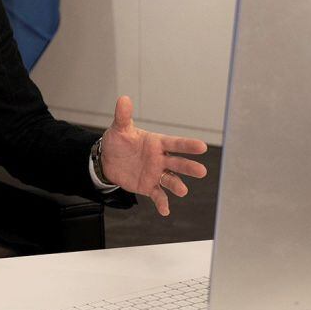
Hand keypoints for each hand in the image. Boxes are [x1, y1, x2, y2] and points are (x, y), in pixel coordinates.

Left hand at [101, 96, 207, 216]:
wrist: (108, 159)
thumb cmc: (119, 141)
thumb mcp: (119, 129)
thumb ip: (123, 116)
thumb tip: (123, 98)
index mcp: (157, 143)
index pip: (175, 143)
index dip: (187, 145)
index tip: (202, 146)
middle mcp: (161, 159)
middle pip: (178, 163)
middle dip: (189, 167)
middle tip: (202, 172)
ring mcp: (156, 173)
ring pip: (171, 180)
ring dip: (177, 185)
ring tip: (182, 190)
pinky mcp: (149, 186)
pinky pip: (158, 195)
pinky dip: (162, 203)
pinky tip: (165, 211)